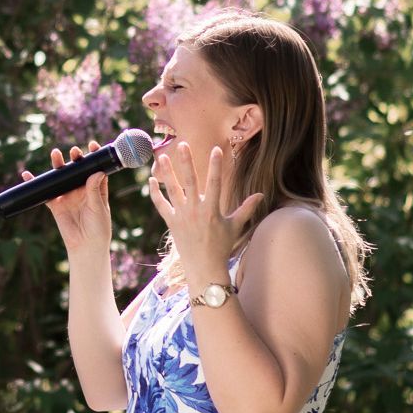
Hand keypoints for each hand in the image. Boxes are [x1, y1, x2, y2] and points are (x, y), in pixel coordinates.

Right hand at [31, 140, 111, 258]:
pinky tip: (28, 175)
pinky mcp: (55, 204)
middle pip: (76, 169)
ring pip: (61, 177)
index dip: (94, 156)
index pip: (94, 168)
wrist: (86, 246)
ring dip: (57, 165)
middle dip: (75, 158)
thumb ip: (95, 190)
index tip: (92, 145)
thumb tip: (95, 172)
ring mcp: (67, 195)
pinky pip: (44, 191)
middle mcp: (81, 189)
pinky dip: (35, 183)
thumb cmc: (99, 227)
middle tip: (74, 152)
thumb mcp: (99, 207)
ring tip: (55, 154)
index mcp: (95, 188)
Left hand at [147, 141, 261, 287]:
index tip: (216, 149)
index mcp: (212, 210)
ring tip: (160, 156)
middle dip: (186, 162)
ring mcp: (181, 216)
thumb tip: (261, 195)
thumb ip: (247, 209)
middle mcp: (195, 211)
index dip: (216, 165)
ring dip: (166, 173)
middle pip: (190, 181)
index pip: (215, 182)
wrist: (204, 268)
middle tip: (182, 144)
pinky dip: (155, 193)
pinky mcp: (171, 222)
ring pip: (172, 190)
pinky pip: (161, 205)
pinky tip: (152, 180)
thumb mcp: (236, 226)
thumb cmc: (222, 247)